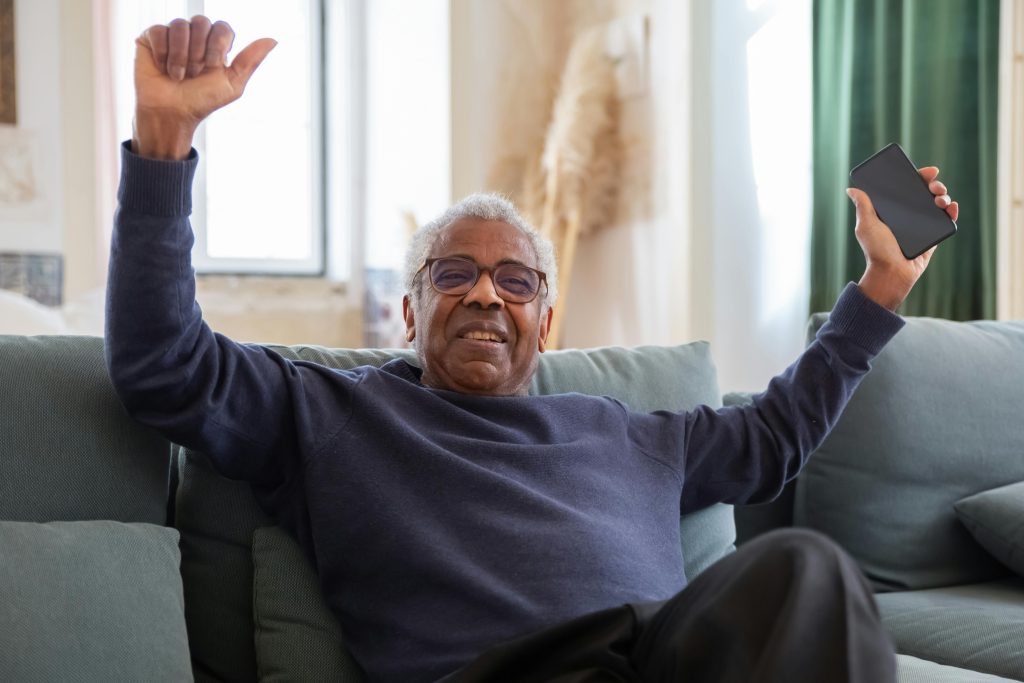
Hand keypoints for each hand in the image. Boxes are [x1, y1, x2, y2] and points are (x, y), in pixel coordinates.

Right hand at [133, 16, 275, 159]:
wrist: (172, 113)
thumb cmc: (202, 101)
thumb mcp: (232, 84)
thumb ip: (251, 60)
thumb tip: (273, 39)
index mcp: (215, 44)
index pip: (222, 27)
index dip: (217, 47)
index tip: (212, 68)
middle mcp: (195, 36)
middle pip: (201, 22)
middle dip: (199, 53)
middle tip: (194, 74)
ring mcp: (173, 35)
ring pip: (180, 25)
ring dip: (181, 56)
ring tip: (179, 76)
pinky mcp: (151, 38)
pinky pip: (159, 31)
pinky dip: (163, 54)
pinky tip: (163, 69)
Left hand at [847, 167, 958, 310]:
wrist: (892, 273)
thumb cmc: (876, 250)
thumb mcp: (866, 226)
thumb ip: (863, 206)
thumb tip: (851, 189)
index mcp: (893, 211)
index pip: (907, 189)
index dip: (919, 177)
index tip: (929, 172)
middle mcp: (908, 216)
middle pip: (925, 194)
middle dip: (935, 185)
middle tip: (936, 186)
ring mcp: (922, 225)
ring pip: (937, 205)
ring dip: (944, 197)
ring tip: (941, 199)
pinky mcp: (933, 237)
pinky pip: (945, 221)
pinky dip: (952, 212)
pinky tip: (952, 207)